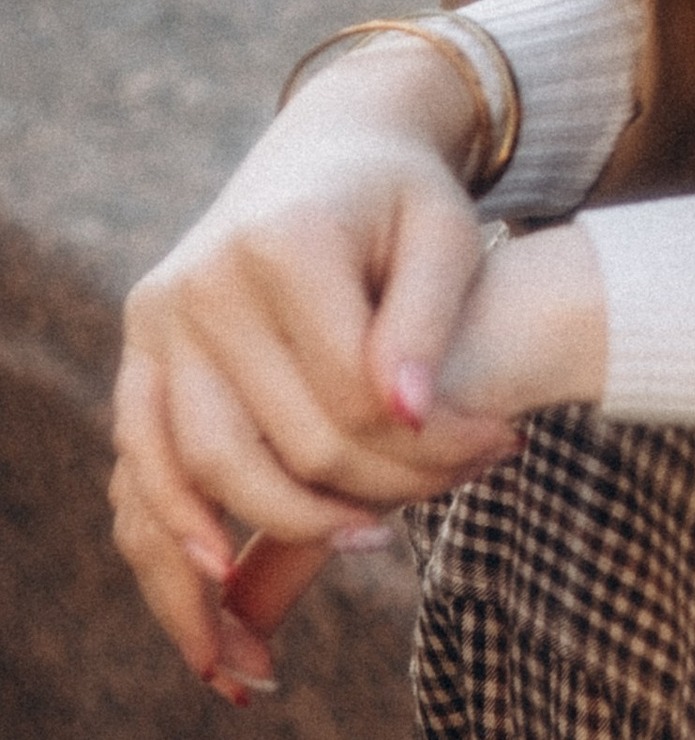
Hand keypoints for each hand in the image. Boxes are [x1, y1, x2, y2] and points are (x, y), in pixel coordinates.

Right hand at [112, 45, 520, 688]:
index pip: (358, 393)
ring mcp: (159, 323)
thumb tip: (411, 413)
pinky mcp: (143, 356)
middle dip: (384, 488)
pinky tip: (223, 584)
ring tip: (366, 548)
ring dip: (282, 531)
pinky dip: (176, 530)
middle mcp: (202, 283)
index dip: (438, 442)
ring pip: (207, 470)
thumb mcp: (447, 236)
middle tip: (464, 489)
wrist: (325, 154)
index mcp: (283, 244)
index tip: (507, 446)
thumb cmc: (403, 202)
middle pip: (290, 441)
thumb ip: (431, 320)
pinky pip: (145, 461)